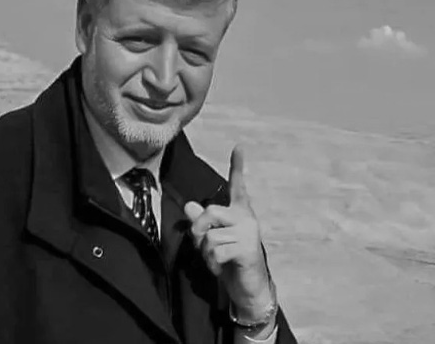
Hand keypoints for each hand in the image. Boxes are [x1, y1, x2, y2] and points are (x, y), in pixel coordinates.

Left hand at [184, 146, 273, 319]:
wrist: (248, 289)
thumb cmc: (231, 262)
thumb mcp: (213, 241)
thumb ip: (202, 223)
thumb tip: (189, 206)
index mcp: (239, 212)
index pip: (237, 186)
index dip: (237, 167)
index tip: (238, 147)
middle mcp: (246, 218)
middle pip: (210, 211)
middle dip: (198, 230)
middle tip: (202, 245)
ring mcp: (249, 233)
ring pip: (211, 235)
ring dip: (206, 253)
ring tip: (216, 260)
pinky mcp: (247, 248)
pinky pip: (216, 250)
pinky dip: (212, 263)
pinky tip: (221, 268)